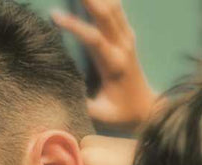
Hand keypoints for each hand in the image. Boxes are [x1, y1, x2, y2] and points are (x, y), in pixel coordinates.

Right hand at [50, 0, 158, 128]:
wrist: (148, 108)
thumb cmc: (121, 114)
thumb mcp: (101, 116)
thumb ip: (81, 106)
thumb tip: (55, 98)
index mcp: (114, 64)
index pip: (94, 39)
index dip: (74, 26)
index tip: (54, 15)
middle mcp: (123, 46)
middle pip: (106, 14)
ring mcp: (128, 38)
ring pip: (114, 7)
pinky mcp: (128, 35)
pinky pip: (117, 9)